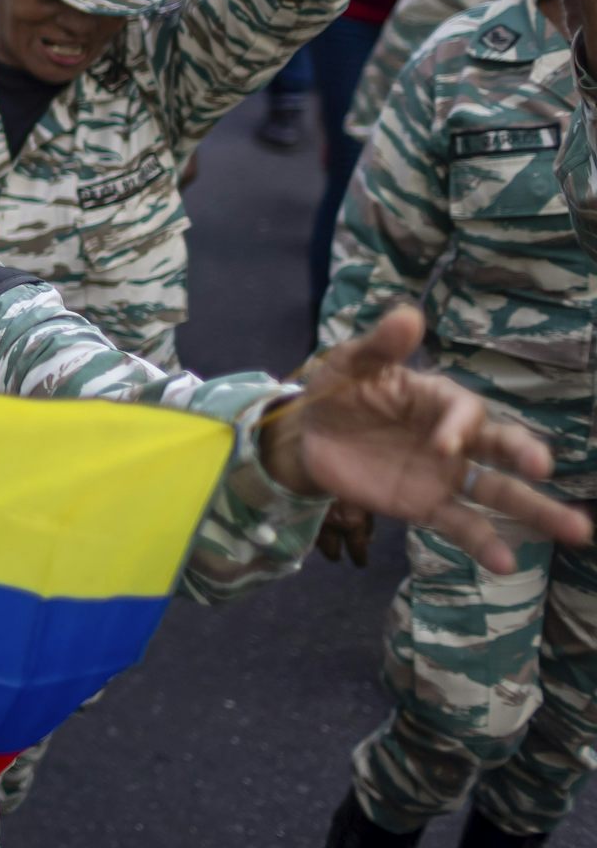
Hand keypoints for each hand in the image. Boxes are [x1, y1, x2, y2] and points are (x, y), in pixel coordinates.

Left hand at [261, 306, 591, 573]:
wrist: (308, 436)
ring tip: (577, 530)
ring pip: (498, 492)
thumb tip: (409, 313)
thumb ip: (380, 346)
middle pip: (500, 447)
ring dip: (536, 510)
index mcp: (440, 399)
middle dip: (524, 455)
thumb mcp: (350, 365)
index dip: (459, 426)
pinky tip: (506, 563)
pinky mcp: (426, 506)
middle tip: (544, 468)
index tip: (443, 444)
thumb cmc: (337, 391)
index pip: (465, 410)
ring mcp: (445, 475)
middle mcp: (454, 438)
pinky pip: (461, 525)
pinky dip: (484, 543)